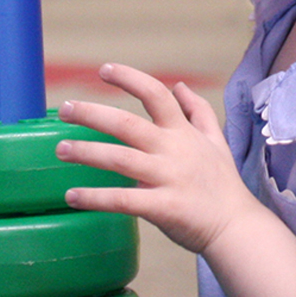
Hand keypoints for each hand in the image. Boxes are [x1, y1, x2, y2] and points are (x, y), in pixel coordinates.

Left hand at [56, 63, 258, 254]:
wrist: (235, 226)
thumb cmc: (222, 183)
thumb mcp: (216, 140)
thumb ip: (197, 111)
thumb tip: (179, 85)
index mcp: (183, 132)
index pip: (155, 94)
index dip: (130, 78)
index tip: (104, 70)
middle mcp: (173, 150)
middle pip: (127, 124)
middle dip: (92, 114)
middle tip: (64, 109)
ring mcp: (168, 178)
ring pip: (120, 160)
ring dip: (86, 152)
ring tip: (60, 149)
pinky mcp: (163, 207)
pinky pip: (123, 200)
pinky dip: (95, 198)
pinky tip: (72, 196)